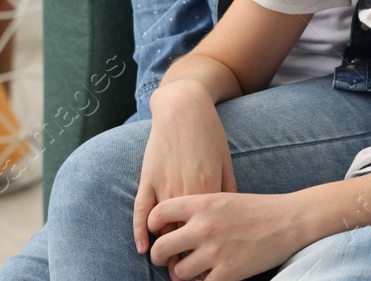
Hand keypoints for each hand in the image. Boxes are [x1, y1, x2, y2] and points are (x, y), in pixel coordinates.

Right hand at [133, 83, 237, 275]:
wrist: (184, 107)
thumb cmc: (209, 134)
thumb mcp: (226, 162)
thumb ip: (228, 191)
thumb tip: (231, 218)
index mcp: (209, 189)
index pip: (206, 232)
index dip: (206, 251)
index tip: (208, 266)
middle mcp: (185, 191)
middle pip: (183, 235)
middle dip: (185, 256)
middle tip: (186, 272)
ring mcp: (164, 185)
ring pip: (162, 227)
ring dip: (165, 248)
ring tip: (169, 264)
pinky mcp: (147, 178)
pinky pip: (140, 211)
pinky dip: (140, 232)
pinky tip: (142, 248)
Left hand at [147, 191, 310, 280]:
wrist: (289, 220)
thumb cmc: (256, 208)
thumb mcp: (224, 197)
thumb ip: (197, 209)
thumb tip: (171, 223)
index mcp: (202, 204)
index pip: (158, 214)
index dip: (152, 225)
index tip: (156, 232)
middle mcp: (204, 227)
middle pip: (161, 249)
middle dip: (160, 257)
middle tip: (166, 259)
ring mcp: (215, 251)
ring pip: (178, 272)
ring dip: (180, 274)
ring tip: (187, 270)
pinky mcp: (228, 272)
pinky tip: (208, 275)